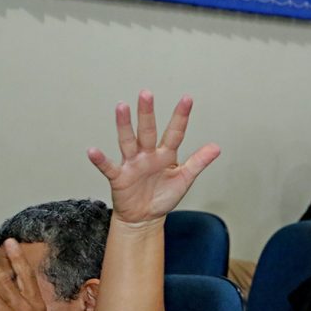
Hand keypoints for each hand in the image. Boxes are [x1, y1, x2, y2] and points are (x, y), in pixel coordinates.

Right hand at [87, 91, 219, 225]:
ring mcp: (132, 164)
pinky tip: (93, 151)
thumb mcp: (184, 178)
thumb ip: (198, 162)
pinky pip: (109, 167)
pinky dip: (101, 160)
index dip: (181, 117)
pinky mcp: (119, 177)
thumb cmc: (163, 196)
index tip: (187, 99)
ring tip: (121, 107)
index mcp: (165, 154)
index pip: (174, 132)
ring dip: (124, 126)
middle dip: (147, 113)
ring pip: (128, 141)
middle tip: (147, 94)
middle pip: (147, 130)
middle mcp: (147, 154)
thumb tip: (216, 147)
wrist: (145, 217)